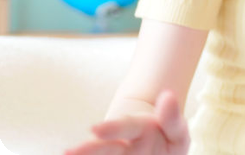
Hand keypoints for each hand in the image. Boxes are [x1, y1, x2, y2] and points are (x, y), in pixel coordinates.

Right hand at [64, 90, 189, 154]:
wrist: (155, 149)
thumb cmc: (167, 139)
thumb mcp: (176, 128)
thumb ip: (172, 117)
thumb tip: (168, 96)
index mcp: (137, 129)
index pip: (125, 126)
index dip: (112, 128)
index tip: (94, 129)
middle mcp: (120, 144)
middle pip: (104, 147)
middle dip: (88, 149)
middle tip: (68, 152)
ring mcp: (116, 154)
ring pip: (100, 153)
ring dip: (86, 153)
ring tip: (68, 154)